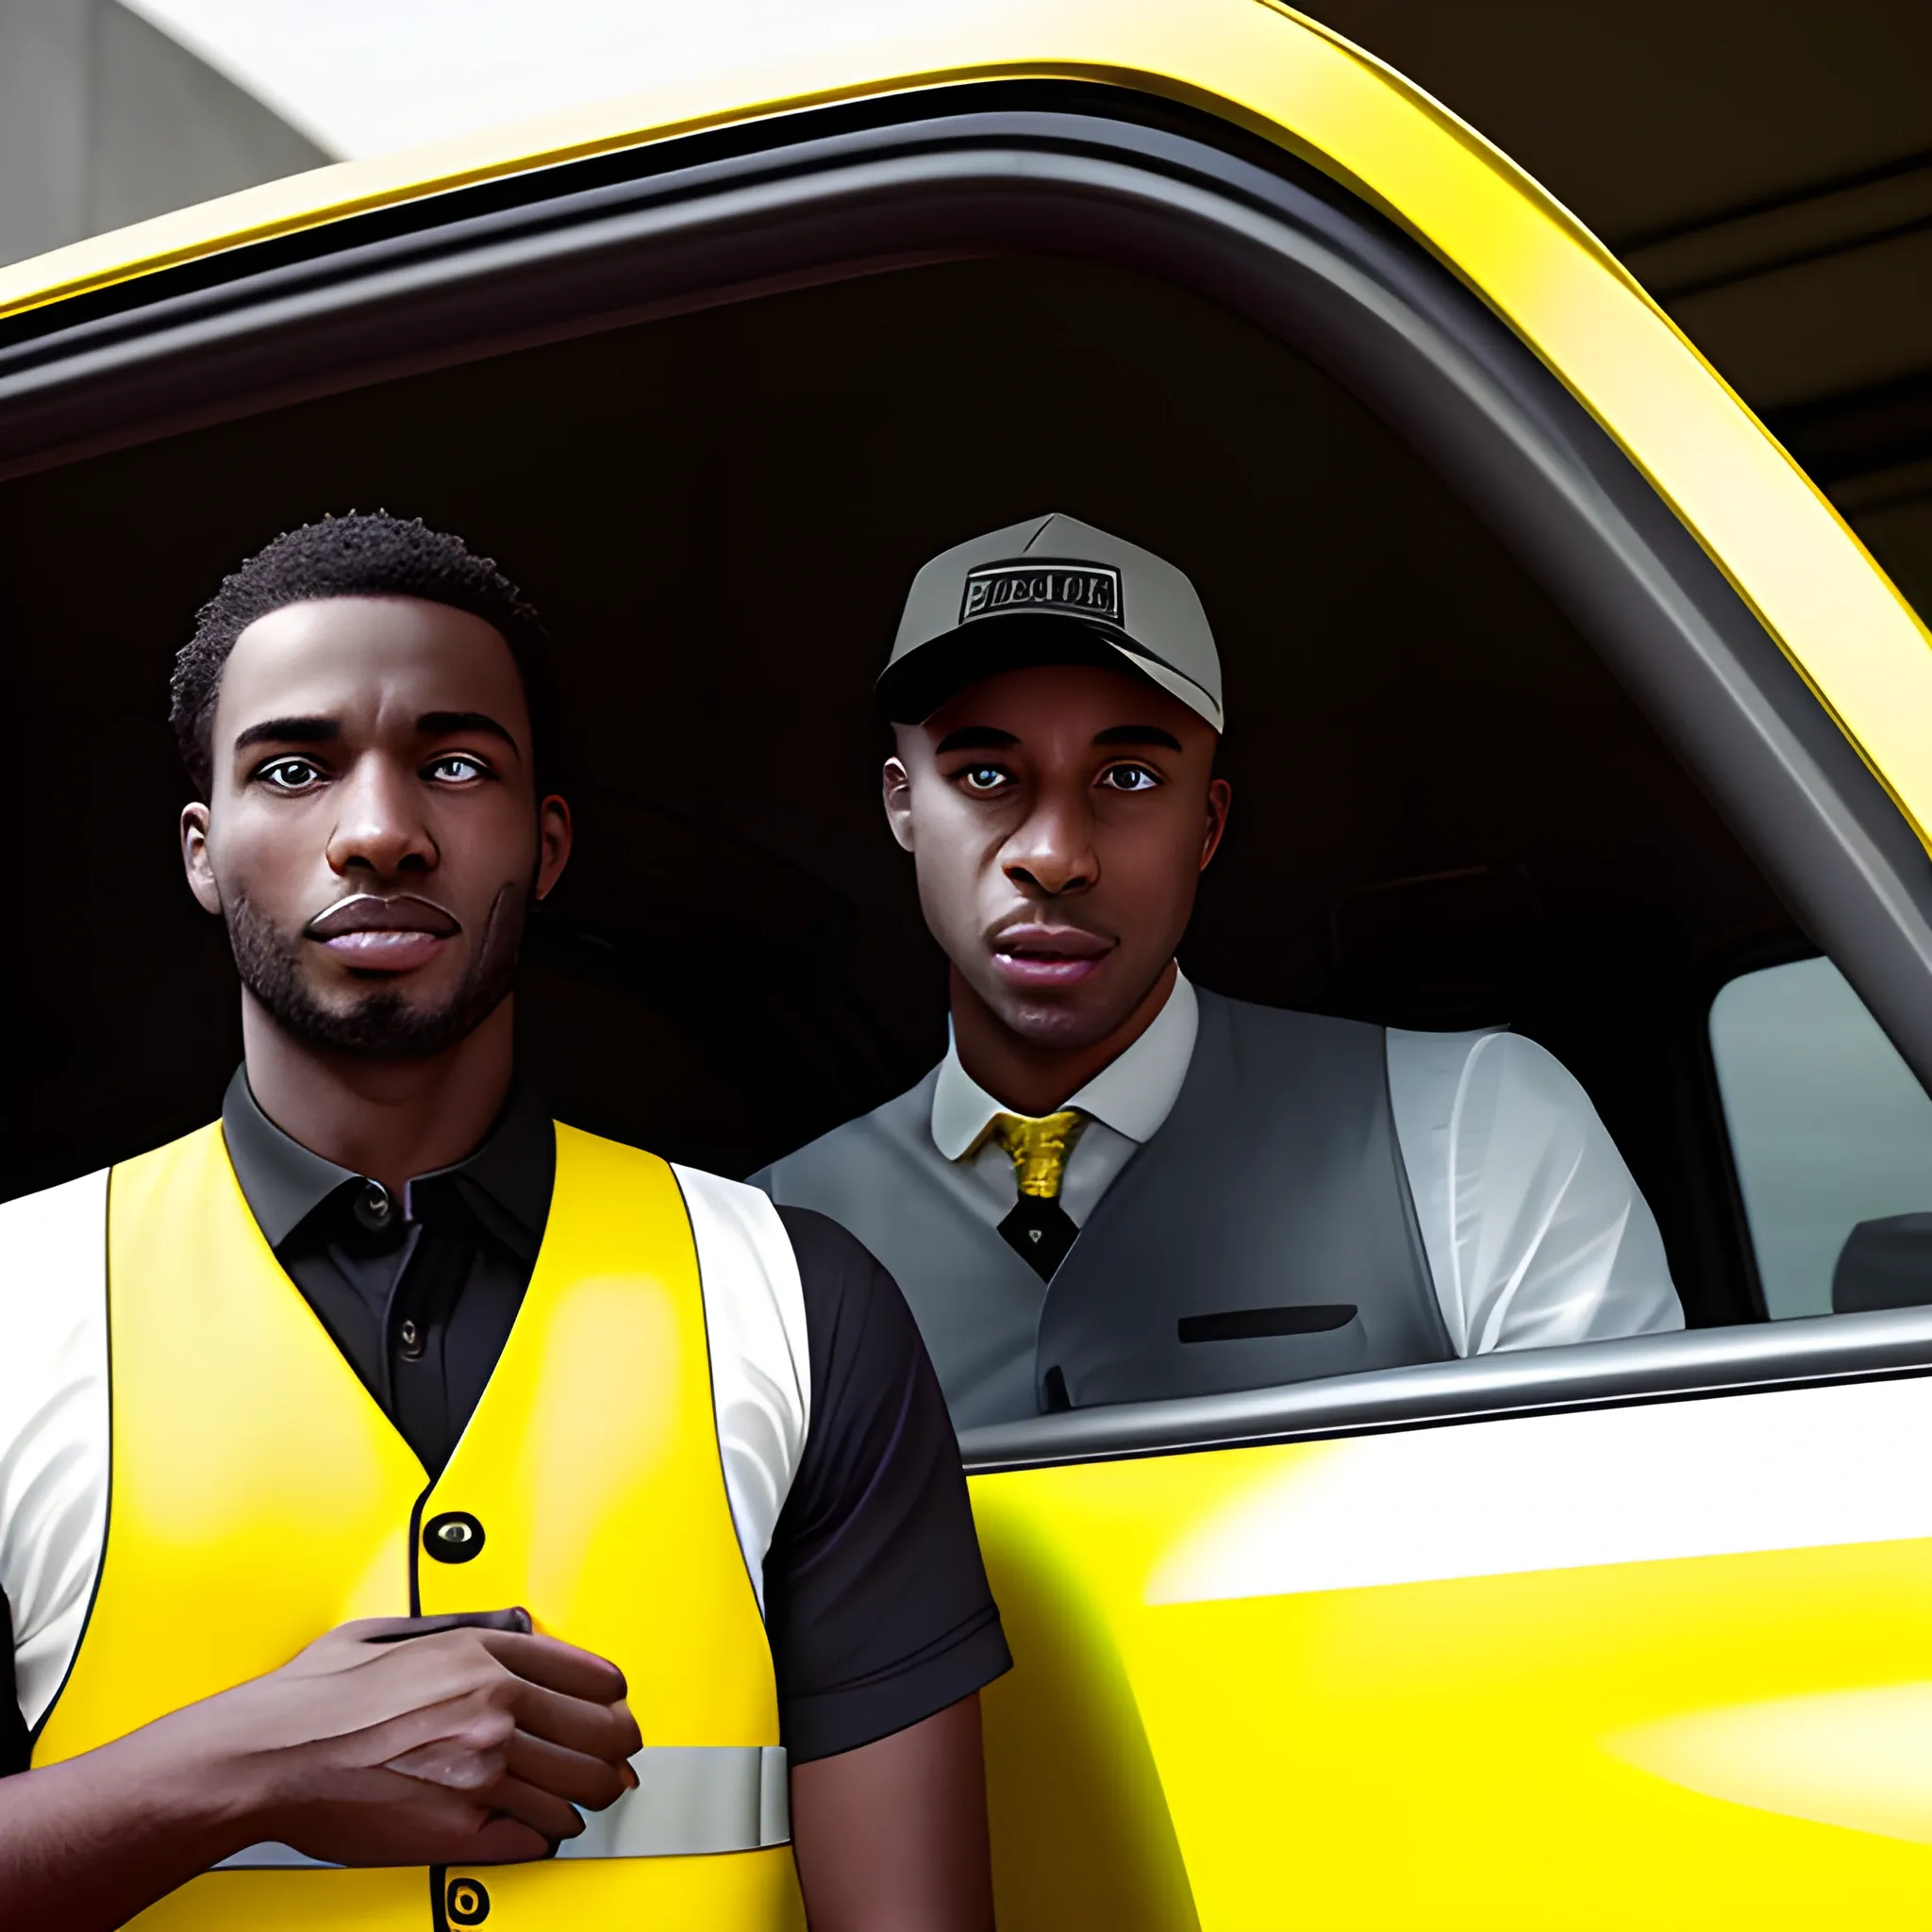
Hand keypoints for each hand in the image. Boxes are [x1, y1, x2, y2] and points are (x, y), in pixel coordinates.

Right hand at [120, 1609, 641, 1867]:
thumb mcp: (396, 1630)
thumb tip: (508, 1628)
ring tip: (577, 1796)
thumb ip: (464, 1626)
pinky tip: (532, 1826)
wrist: (265, 1757)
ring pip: (579, 1793)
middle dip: (613, 1749)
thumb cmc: (315, 1697)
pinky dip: (542, 1836)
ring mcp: (481, 1773)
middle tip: (614, 1758)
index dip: (613, 1698)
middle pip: (602, 1736)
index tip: (615, 1707)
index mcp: (483, 1656)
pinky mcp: (460, 1830)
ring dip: (583, 1797)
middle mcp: (493, 1710)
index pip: (594, 1676)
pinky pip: (536, 1840)